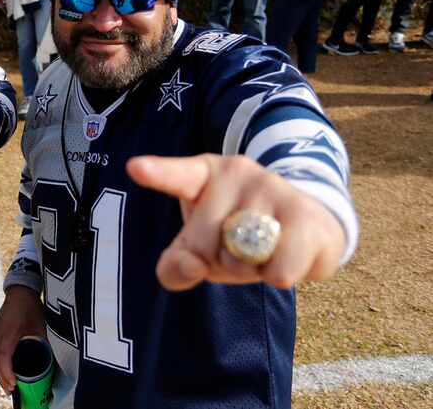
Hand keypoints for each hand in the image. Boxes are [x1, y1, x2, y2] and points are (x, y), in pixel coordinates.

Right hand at [0, 286, 46, 392]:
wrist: (21, 289)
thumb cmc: (32, 306)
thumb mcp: (40, 325)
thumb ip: (43, 342)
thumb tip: (51, 359)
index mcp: (10, 332)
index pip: (4, 357)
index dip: (7, 373)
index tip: (14, 385)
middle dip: (2, 378)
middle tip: (11, 391)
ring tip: (8, 385)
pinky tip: (6, 369)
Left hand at [126, 154, 345, 290]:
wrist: (308, 228)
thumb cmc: (238, 238)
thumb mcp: (197, 252)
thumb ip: (176, 265)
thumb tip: (193, 266)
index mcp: (201, 175)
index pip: (176, 176)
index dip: (156, 173)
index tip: (134, 167)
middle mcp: (236, 172)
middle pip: (202, 246)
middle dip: (217, 262)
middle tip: (236, 246)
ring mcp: (271, 187)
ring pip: (240, 260)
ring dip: (249, 271)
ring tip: (262, 249)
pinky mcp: (304, 213)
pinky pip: (279, 270)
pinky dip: (279, 276)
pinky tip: (289, 253)